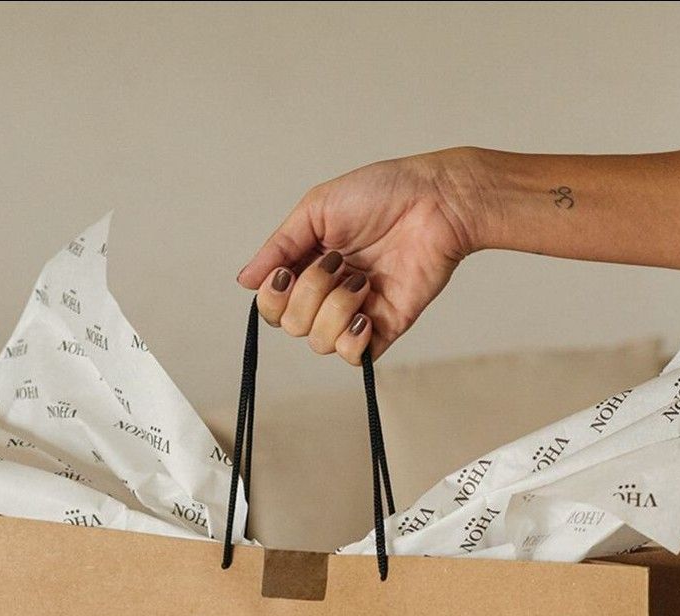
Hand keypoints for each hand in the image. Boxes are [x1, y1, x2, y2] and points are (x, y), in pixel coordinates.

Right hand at [235, 148, 485, 362]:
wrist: (435, 202)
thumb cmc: (383, 193)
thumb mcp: (316, 209)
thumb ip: (279, 247)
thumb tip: (244, 280)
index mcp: (307, 266)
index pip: (272, 306)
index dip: (273, 297)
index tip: (287, 271)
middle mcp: (327, 294)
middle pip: (292, 325)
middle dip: (310, 292)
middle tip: (338, 261)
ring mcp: (355, 313)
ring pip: (320, 341)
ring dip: (336, 307)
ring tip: (362, 278)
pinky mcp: (384, 327)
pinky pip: (355, 357)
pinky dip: (353, 338)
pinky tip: (366, 309)